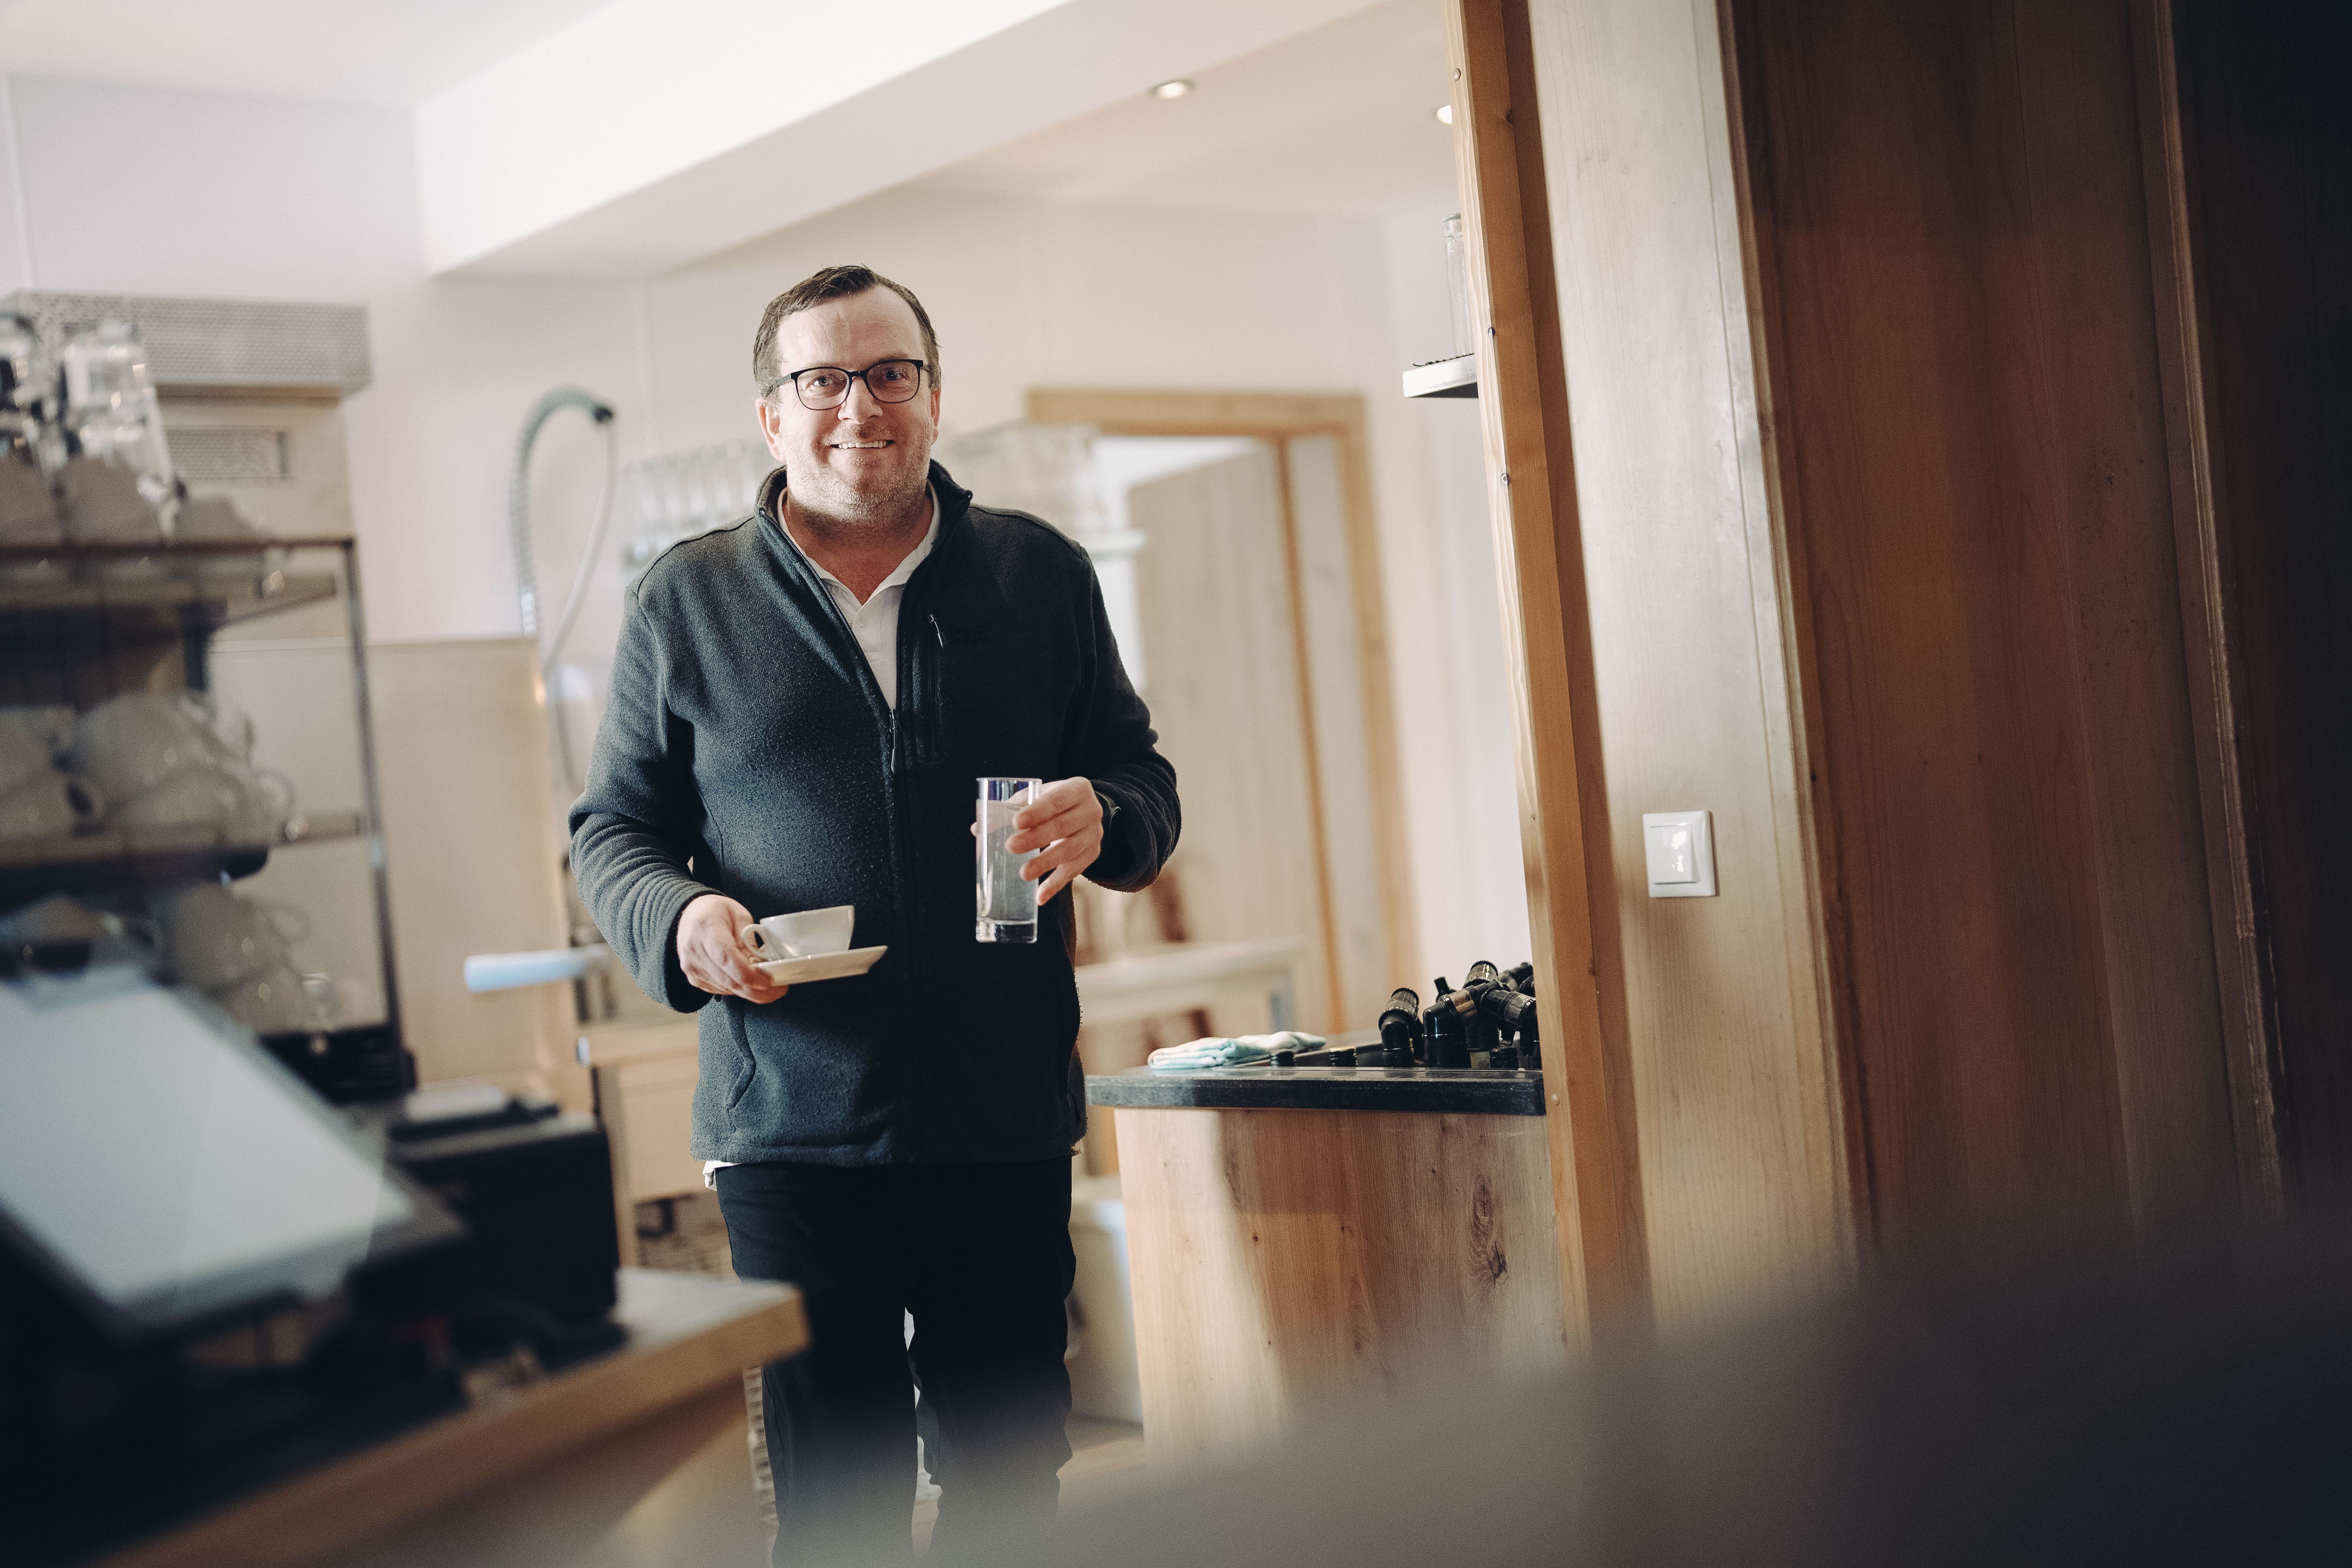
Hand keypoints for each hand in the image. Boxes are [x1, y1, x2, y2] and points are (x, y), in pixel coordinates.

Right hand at [676, 893, 788, 1003]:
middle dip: (756, 990)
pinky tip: (749, 983)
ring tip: (769, 986)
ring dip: (749, 991)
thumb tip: (762, 966)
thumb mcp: (739, 915)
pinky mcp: (694, 978)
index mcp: (706, 929)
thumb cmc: (716, 911)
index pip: (726, 958)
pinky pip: (720, 990)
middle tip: (778, 991)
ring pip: (726, 989)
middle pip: (728, 979)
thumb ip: (749, 940)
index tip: (769, 981)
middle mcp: (694, 951)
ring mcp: (692, 968)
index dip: (749, 974)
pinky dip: (738, 990)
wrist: (690, 915)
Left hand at [1006, 777, 1103, 904]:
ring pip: (1069, 851)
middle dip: (1036, 838)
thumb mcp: (1038, 797)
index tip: (1016, 822)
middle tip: (1011, 847)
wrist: (1085, 811)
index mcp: (1077, 789)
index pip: (1057, 800)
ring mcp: (1093, 834)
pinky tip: (1040, 896)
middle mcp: (1090, 811)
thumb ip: (1011, 809)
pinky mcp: (1092, 854)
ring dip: (1045, 863)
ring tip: (1023, 873)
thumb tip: (978, 828)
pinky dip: (1056, 885)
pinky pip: (1074, 871)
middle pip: (1062, 826)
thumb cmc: (1054, 803)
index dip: (1037, 812)